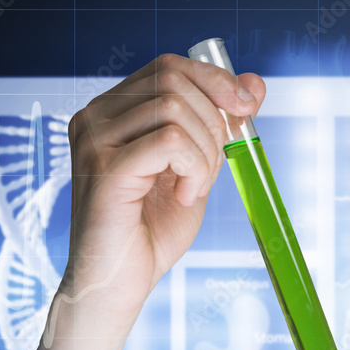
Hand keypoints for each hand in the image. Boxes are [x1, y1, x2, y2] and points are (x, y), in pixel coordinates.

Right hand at [19, 54, 265, 349]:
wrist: (122, 282)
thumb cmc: (152, 230)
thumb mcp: (199, 169)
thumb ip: (220, 126)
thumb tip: (255, 84)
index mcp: (115, 111)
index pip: (170, 67)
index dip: (216, 81)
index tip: (247, 110)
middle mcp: (96, 116)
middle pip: (174, 80)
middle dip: (213, 123)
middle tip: (209, 171)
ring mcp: (94, 139)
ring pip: (174, 110)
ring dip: (204, 152)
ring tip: (192, 188)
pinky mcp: (104, 167)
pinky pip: (168, 141)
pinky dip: (192, 168)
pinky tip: (182, 196)